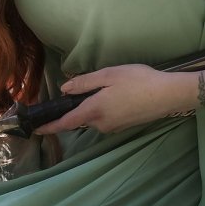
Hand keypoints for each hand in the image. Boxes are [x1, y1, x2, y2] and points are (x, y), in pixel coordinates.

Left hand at [34, 64, 189, 135]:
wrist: (168, 95)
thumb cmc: (138, 81)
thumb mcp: (109, 75)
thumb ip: (84, 83)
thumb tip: (64, 90)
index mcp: (94, 111)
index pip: (66, 123)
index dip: (50, 127)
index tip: (36, 129)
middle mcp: (101, 124)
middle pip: (81, 117)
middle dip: (79, 106)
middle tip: (91, 86)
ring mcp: (114, 127)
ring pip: (95, 117)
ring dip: (95, 105)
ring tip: (112, 86)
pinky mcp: (124, 126)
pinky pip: (106, 118)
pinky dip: (106, 108)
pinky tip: (120, 94)